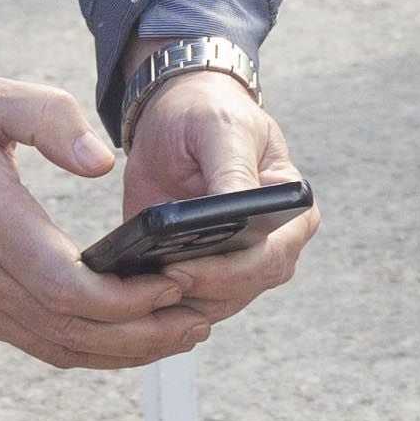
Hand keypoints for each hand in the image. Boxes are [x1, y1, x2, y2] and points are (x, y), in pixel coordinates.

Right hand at [0, 71, 224, 368]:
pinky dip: (85, 349)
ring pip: (58, 349)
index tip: (175, 284)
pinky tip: (119, 338)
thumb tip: (102, 162)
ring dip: (123, 351)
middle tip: (199, 322)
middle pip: (77, 333)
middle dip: (146, 335)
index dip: (130, 299)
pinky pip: (34, 344)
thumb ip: (52, 119)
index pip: (72, 289)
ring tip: (176, 336)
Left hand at [114, 68, 318, 334]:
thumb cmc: (208, 114)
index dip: (229, 272)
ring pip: (212, 306)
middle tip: (149, 278)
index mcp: (292, 213)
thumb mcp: (222, 129)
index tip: (181, 268)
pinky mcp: (201, 274)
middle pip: (242, 289)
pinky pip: (183, 303)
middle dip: (196, 289)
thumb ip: (233, 171)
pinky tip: (127, 292)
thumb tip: (236, 211)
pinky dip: (157, 302)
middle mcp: (272, 248)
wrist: (174, 119)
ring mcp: (236, 267)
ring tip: (132, 291)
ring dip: (173, 302)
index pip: (271, 257)